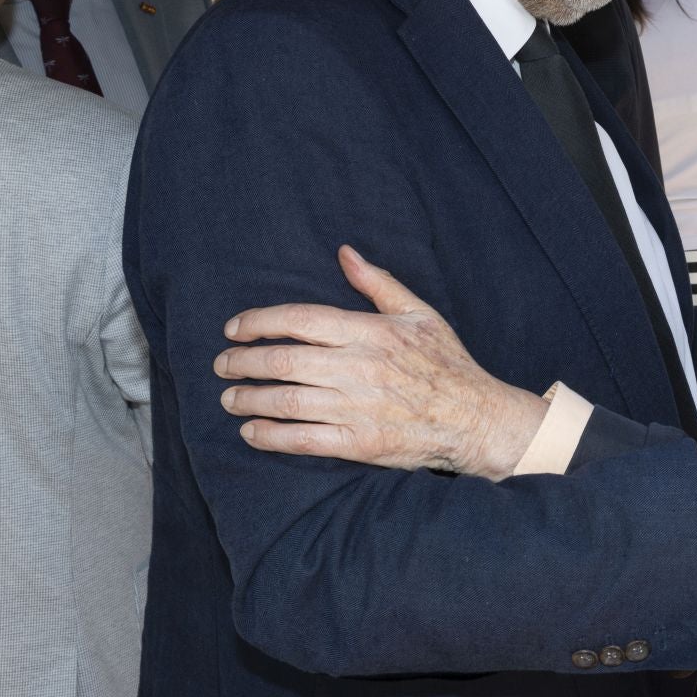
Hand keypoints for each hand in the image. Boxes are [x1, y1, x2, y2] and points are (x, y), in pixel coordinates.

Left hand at [214, 245, 546, 479]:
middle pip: (284, 361)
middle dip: (243, 362)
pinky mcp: (360, 444)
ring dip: (249, 400)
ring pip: (287, 402)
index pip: (300, 320)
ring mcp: (358, 408)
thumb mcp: (418, 313)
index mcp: (370, 332)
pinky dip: (271, 437)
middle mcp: (360, 368)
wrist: (475, 418)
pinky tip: (252, 432)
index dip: (259, 322)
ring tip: (229, 398)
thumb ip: (377, 283)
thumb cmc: (446, 362)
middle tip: (222, 364)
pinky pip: (304, 441)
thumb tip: (345, 253)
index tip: (234, 328)